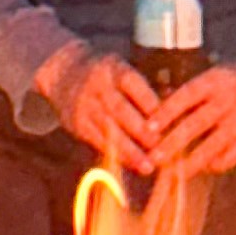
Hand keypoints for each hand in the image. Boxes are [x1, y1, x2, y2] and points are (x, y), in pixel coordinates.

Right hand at [37, 45, 172, 176]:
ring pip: (109, 130)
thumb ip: (144, 88)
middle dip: (143, 132)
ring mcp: (84, 105)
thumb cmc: (105, 74)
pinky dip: (116, 156)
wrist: (62, 73)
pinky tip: (132, 166)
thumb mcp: (121, 69)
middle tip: (163, 150)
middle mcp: (96, 85)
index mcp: (113, 68)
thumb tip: (173, 105)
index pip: (134, 86)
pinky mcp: (76, 123)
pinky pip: (97, 142)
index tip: (171, 122)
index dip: (152, 105)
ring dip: (130, 151)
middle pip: (121, 110)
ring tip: (149, 167)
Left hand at [142, 46, 235, 176]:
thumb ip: (197, 91)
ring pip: (209, 148)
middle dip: (170, 145)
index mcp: (219, 80)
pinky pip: (228, 158)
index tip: (148, 127)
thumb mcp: (222, 74)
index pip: (186, 96)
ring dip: (188, 163)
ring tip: (172, 172)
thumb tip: (163, 104)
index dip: (166, 113)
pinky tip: (202, 166)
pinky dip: (212, 164)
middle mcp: (230, 101)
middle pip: (193, 126)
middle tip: (152, 158)